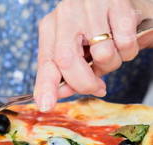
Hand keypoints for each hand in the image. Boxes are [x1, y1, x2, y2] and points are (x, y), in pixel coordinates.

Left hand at [34, 0, 152, 111]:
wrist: (122, 1)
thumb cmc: (95, 30)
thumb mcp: (74, 49)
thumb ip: (66, 73)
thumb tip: (65, 93)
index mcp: (51, 27)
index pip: (46, 62)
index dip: (46, 86)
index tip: (46, 105)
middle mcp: (66, 14)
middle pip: (67, 61)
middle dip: (84, 83)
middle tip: (97, 88)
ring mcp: (90, 7)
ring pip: (102, 55)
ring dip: (111, 65)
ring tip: (111, 52)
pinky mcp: (116, 3)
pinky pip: (124, 43)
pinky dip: (128, 51)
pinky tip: (123, 40)